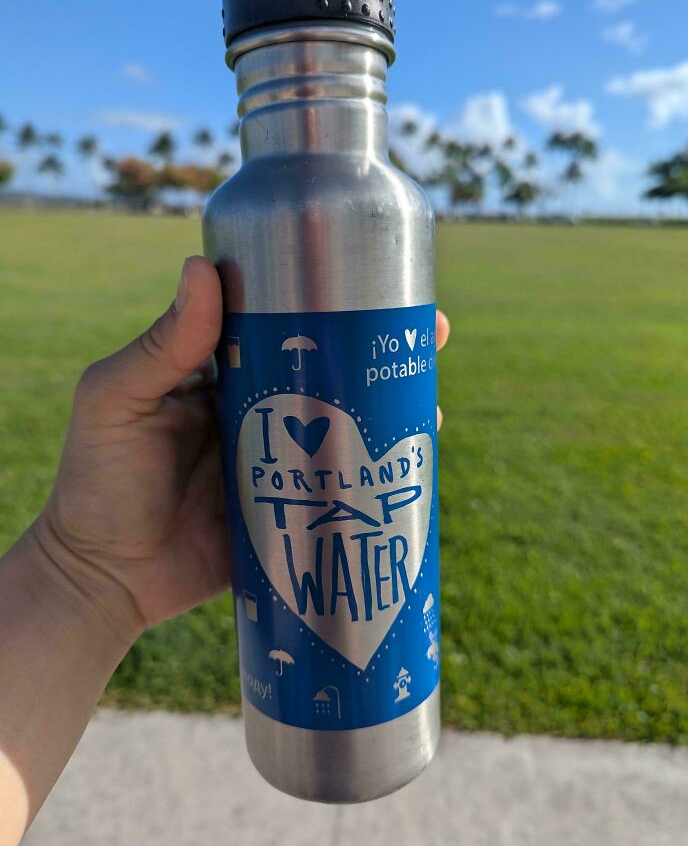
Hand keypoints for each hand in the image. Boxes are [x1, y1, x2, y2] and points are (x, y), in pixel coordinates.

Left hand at [30, 257, 450, 643]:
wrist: (102, 578)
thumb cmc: (97, 481)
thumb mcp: (117, 402)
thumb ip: (161, 345)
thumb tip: (203, 267)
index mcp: (222, 377)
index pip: (284, 328)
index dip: (331, 304)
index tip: (379, 284)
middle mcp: (259, 415)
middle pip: (330, 373)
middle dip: (382, 353)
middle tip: (432, 335)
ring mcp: (280, 466)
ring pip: (345, 430)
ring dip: (390, 412)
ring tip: (430, 400)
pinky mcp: (291, 515)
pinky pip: (341, 491)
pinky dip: (376, 478)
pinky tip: (410, 467)